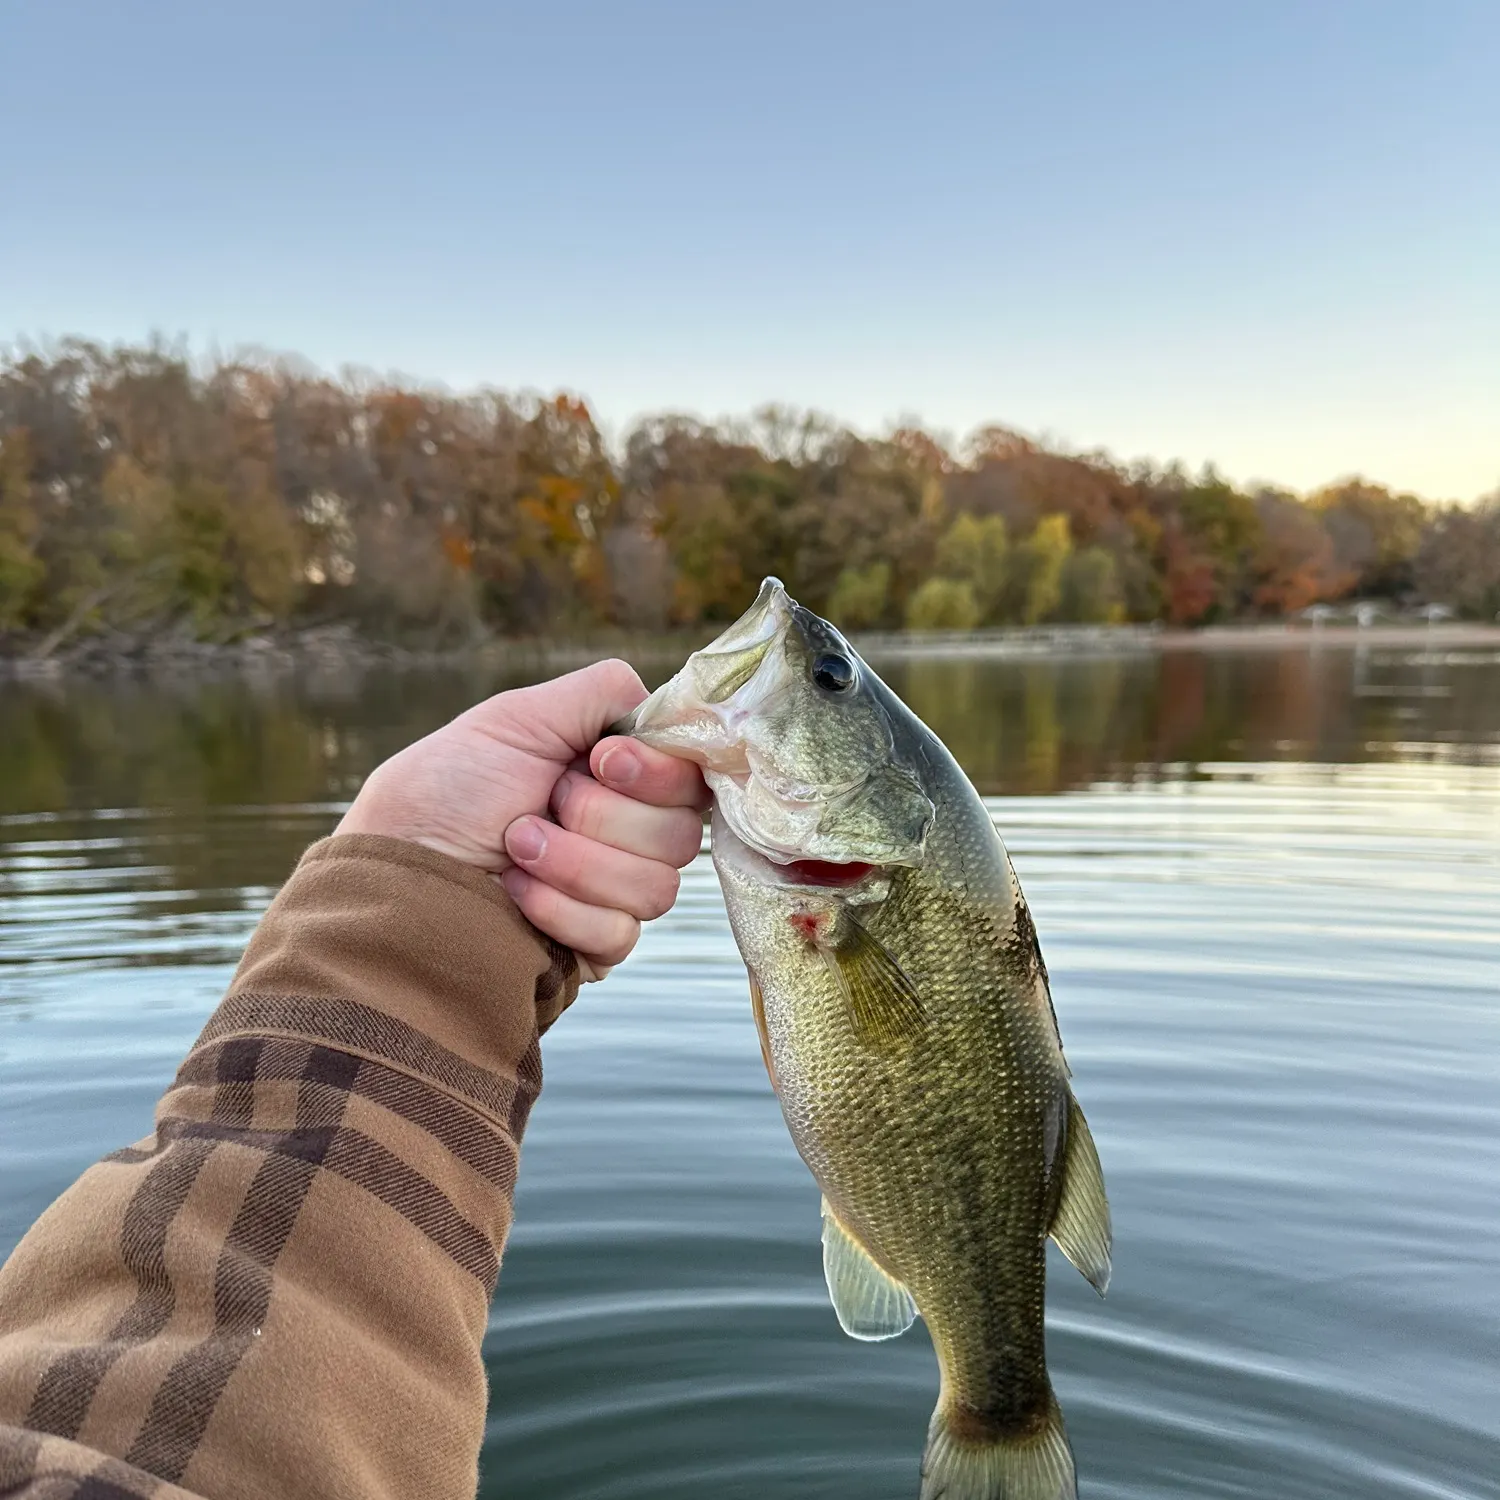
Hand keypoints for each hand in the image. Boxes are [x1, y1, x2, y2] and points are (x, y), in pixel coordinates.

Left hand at [335, 659, 707, 980]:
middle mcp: (627, 833)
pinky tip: (516, 893)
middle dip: (602, 817)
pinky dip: (562, 908)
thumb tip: (663, 701)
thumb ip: (601, 693)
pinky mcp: (596, 946)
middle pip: (682, 833)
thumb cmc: (444, 790)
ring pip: (658, 887)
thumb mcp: (518, 719)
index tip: (601, 760)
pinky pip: (621, 933)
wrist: (395, 873)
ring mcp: (614, 893)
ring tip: (514, 846)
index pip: (692, 778)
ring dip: (575, 863)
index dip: (658, 772)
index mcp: (617, 776)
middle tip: (542, 803)